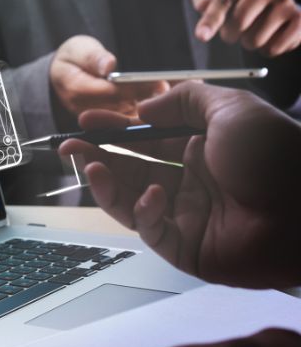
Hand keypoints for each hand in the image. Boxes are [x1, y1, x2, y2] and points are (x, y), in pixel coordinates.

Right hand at [49, 35, 167, 116]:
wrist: (65, 75)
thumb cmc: (74, 59)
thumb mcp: (79, 49)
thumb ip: (93, 57)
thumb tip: (108, 66)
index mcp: (75, 88)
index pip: (107, 92)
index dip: (133, 88)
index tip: (155, 82)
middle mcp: (84, 108)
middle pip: (119, 108)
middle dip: (145, 99)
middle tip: (168, 89)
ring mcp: (95, 119)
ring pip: (125, 117)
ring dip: (148, 107)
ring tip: (169, 93)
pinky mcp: (106, 124)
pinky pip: (128, 119)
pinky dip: (147, 111)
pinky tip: (162, 99)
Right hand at [59, 82, 300, 287]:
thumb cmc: (275, 155)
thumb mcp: (231, 107)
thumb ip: (184, 98)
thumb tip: (145, 107)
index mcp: (202, 149)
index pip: (147, 139)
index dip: (116, 130)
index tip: (87, 120)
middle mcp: (191, 182)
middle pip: (132, 169)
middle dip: (99, 156)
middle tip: (70, 145)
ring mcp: (188, 216)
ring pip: (132, 201)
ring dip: (108, 184)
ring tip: (91, 167)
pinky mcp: (187, 249)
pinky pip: (152, 229)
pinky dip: (145, 211)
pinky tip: (155, 194)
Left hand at [194, 0, 300, 56]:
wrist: (276, 10)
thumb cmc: (239, 5)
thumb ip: (205, 0)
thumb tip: (202, 4)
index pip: (223, 0)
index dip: (211, 20)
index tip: (201, 37)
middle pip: (239, 21)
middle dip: (229, 35)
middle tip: (233, 33)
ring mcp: (286, 1)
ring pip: (255, 39)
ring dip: (249, 44)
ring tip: (254, 33)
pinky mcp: (299, 20)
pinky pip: (273, 48)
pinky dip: (266, 51)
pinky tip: (270, 38)